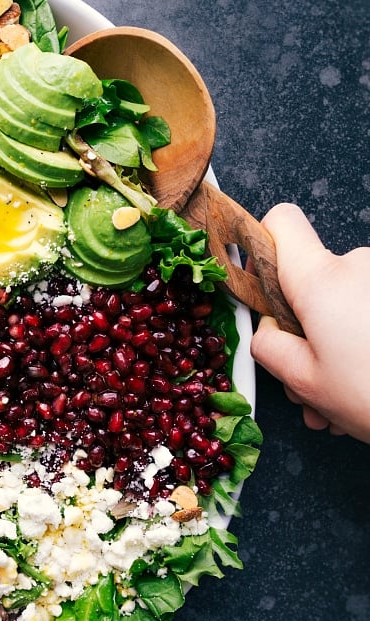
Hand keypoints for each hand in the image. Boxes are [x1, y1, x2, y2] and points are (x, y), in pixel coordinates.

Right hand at [250, 203, 369, 441]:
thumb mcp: (305, 383)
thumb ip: (269, 346)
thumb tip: (264, 329)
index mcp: (322, 281)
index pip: (281, 222)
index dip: (262, 247)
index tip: (262, 286)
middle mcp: (359, 266)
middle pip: (313, 278)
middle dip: (305, 326)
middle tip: (310, 381)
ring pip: (346, 301)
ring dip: (339, 344)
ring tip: (345, 398)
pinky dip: (366, 341)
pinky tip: (367, 384)